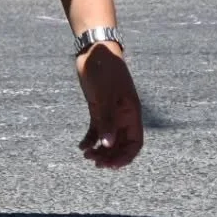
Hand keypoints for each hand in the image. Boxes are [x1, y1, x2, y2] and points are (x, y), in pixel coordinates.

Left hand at [75, 42, 143, 168]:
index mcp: (131, 113)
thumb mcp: (105, 96)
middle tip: (95, 163)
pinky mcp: (98, 108)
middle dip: (110, 156)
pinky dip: (90, 139)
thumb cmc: (105, 70)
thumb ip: (107, 120)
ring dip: (99, 149)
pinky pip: (96, 129)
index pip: (135, 143)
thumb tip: (107, 145)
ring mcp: (110, 112)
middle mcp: (123, 116)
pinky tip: (81, 146)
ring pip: (108, 138)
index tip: (112, 165)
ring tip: (86, 155)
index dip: (126, 157)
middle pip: (121, 144)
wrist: (95, 51)